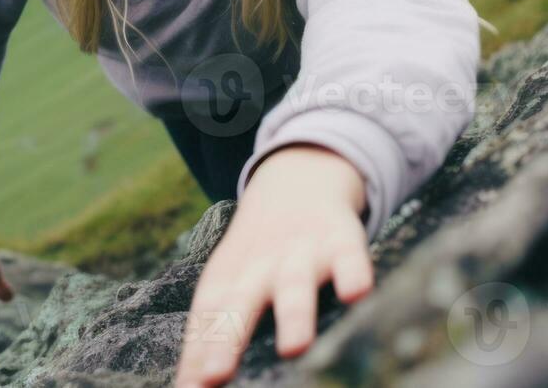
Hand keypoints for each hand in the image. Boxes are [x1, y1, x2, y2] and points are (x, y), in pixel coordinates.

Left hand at [175, 143, 374, 386]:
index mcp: (229, 278)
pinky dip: (353, 273)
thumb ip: (210, 336)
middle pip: (240, 303)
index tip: (191, 387)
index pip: (206, 317)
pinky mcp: (341, 240)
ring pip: (295, 285)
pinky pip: (349, 257)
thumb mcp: (230, 285)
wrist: (298, 180)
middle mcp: (260, 267)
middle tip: (216, 373)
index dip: (198, 351)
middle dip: (228, 338)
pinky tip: (356, 293)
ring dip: (293, 314)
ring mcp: (301, 253)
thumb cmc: (258, 254)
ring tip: (293, 346)